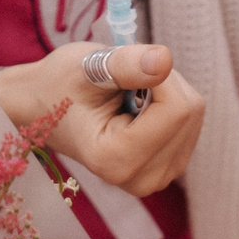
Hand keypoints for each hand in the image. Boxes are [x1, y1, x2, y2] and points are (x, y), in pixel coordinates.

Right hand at [0, 43, 204, 196]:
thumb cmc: (59, 86)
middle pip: (188, 112)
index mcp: (115, 161)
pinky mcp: (167, 169)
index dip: (156, 74)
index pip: (176, 109)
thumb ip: (125, 64)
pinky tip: (138, 108)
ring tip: (126, 96)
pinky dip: (170, 104)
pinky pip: (190, 122)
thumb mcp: (85, 66)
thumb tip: (165, 59)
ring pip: (193, 115)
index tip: (124, 69)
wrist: (45, 108)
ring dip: (167, 92)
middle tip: (122, 83)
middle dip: (162, 83)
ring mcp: (157, 178)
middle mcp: (140, 179)